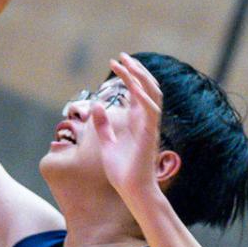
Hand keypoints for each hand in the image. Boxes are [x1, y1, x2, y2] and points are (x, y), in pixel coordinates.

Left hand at [89, 54, 164, 199]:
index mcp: (137, 121)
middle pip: (147, 88)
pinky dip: (143, 97)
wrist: (131, 190)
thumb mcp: (106, 143)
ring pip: (151, 94)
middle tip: (121, 56)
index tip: (115, 62)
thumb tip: (96, 106)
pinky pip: (150, 111)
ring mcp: (149, 127)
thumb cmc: (122, 170)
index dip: (128, 75)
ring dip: (139, 77)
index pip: (136, 92)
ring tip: (125, 64)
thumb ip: (103, 125)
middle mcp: (146, 121)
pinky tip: (133, 87)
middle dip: (135, 70)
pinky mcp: (149, 135)